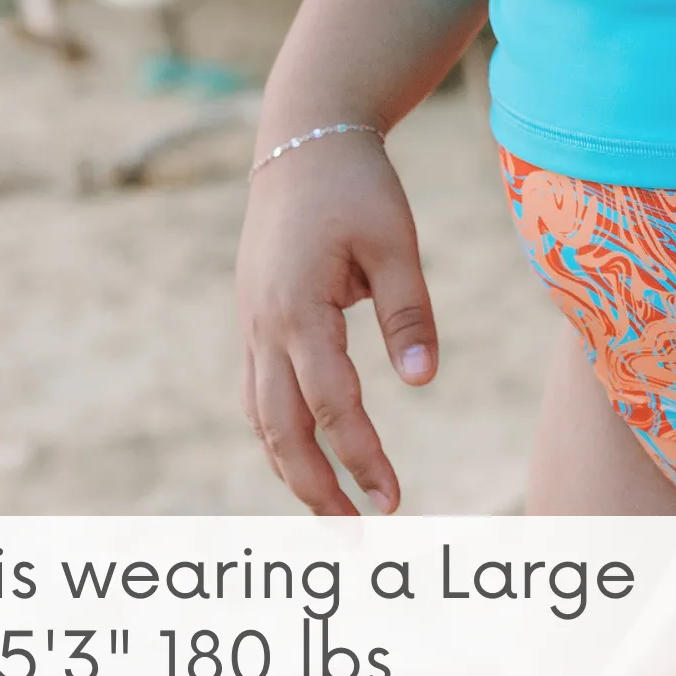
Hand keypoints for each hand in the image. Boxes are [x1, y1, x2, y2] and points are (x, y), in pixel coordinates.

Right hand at [235, 126, 438, 514]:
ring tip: (333, 516)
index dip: (360, 457)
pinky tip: (305, 459)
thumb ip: (409, 311)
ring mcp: (252, 326)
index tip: (392, 499)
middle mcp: (263, 327)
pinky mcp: (254, 321)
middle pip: (282, 432)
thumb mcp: (395, 239)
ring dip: (293, 472)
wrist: (303, 137)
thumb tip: (423, 382)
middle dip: (317, 490)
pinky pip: (259, 395)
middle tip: (358, 538)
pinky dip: (279, 435)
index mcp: (298, 309)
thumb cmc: (358, 185)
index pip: (331, 405)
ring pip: (263, 420)